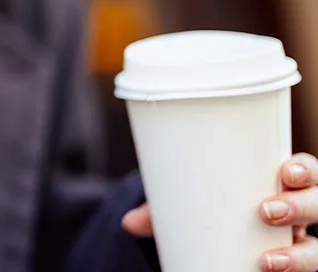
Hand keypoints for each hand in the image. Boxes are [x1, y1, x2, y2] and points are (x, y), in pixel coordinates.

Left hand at [122, 153, 317, 270]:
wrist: (224, 244)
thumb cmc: (215, 211)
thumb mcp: (193, 205)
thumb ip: (165, 210)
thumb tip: (129, 222)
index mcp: (282, 185)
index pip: (308, 171)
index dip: (305, 168)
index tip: (286, 169)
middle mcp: (301, 214)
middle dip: (302, 206)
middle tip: (266, 211)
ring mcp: (302, 244)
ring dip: (301, 255)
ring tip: (268, 261)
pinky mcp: (295, 268)